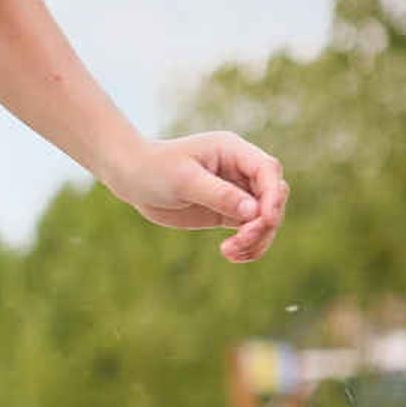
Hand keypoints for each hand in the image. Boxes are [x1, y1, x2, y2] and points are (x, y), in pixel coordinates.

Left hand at [111, 131, 288, 262]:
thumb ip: (218, 195)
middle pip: (273, 196)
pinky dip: (248, 246)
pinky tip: (231, 255)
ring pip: (265, 218)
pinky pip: (250, 230)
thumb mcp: (184, 180)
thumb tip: (254, 212)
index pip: (268, 170)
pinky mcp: (227, 212)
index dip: (272, 195)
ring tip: (230, 252)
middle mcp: (240, 170)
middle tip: (240, 240)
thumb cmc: (155, 169)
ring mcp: (237, 192)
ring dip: (257, 239)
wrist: (132, 177)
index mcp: (233, 151)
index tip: (263, 219)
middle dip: (264, 221)